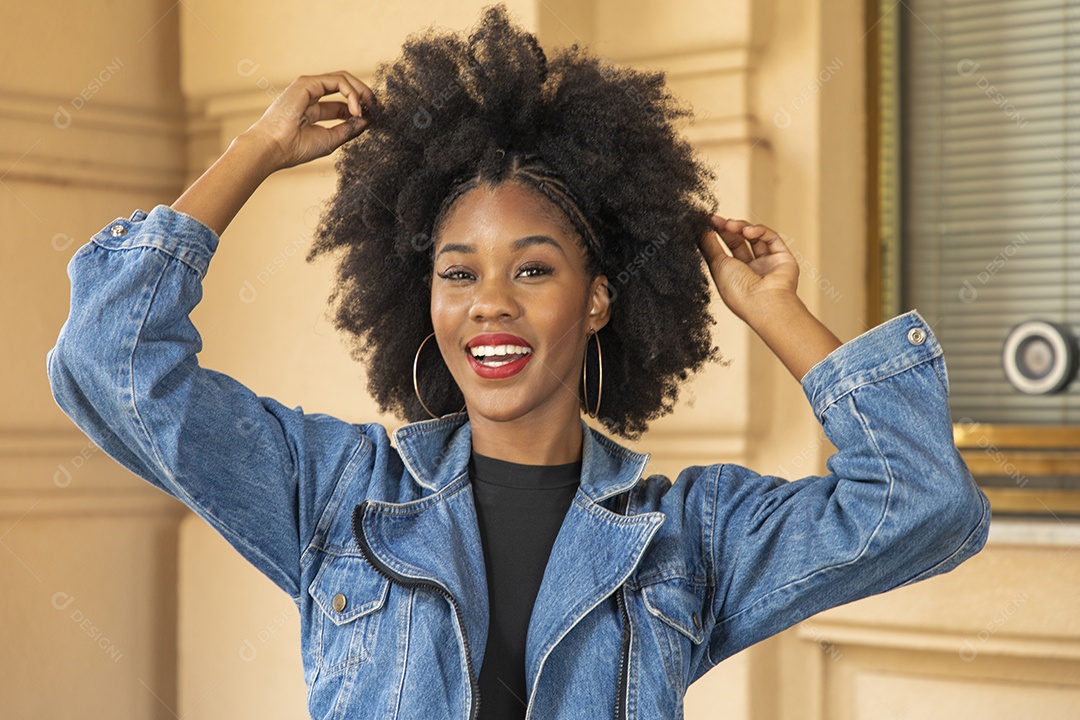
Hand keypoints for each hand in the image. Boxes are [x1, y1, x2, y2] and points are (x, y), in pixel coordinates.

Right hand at [242, 71, 376, 171]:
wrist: (274, 148)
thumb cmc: (295, 148)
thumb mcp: (330, 139)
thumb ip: (348, 129)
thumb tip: (367, 120)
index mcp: (313, 110)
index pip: (343, 104)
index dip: (361, 109)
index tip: (374, 119)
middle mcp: (311, 96)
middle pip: (345, 87)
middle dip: (364, 95)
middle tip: (378, 108)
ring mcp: (308, 87)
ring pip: (343, 79)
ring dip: (361, 92)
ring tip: (370, 107)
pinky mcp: (307, 83)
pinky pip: (338, 81)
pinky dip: (351, 94)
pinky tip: (356, 109)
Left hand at [697, 215, 800, 321]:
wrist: (764, 302)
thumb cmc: (738, 291)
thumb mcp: (717, 265)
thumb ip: (710, 246)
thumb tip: (702, 230)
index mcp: (733, 277)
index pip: (724, 251)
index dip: (717, 235)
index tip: (708, 221)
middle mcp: (750, 271)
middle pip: (739, 242)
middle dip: (728, 229)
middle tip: (719, 220)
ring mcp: (767, 264)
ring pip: (755, 238)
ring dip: (742, 228)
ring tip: (732, 224)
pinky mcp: (783, 257)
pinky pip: (771, 238)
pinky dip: (759, 231)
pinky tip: (748, 231)